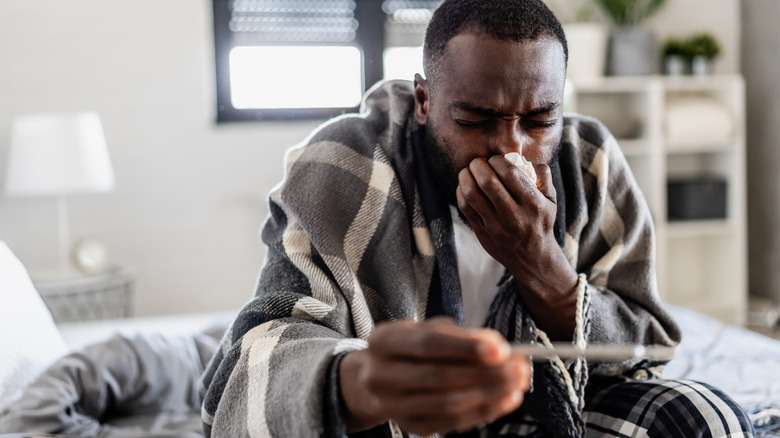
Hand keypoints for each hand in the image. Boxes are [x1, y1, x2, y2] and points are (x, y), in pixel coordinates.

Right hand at [339, 317, 530, 435]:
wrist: (372, 379)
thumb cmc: (409, 348)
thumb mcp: (425, 330)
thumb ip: (460, 336)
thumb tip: (499, 348)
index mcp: (384, 341)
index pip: (427, 344)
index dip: (465, 347)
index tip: (500, 348)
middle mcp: (381, 375)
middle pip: (438, 377)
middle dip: (485, 374)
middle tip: (519, 368)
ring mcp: (393, 405)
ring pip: (446, 404)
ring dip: (488, 395)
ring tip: (517, 384)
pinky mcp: (410, 426)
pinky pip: (450, 423)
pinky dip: (482, 412)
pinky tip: (504, 400)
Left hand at [456, 155, 578, 339]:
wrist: (532, 258)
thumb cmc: (541, 223)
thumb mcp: (551, 201)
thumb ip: (543, 177)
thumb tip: (528, 158)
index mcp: (532, 204)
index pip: (510, 174)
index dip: (498, 161)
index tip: (495, 159)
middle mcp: (513, 215)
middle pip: (488, 182)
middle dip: (478, 165)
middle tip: (478, 162)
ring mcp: (495, 226)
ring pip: (472, 194)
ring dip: (465, 177)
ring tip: (468, 171)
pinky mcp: (481, 232)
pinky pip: (465, 208)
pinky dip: (461, 192)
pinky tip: (465, 186)